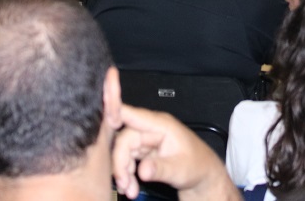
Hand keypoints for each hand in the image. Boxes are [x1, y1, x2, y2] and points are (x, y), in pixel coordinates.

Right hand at [112, 106, 238, 200]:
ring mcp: (147, 140)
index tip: (101, 128)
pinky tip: (131, 188)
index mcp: (161, 125)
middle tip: (123, 184)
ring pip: (123, 151)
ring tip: (129, 190)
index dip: (114, 116)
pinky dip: (127, 175)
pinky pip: (128, 160)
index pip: (132, 114)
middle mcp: (152, 129)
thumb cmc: (198, 167)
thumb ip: (160, 169)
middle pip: (124, 139)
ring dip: (122, 172)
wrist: (203, 177)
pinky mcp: (145, 151)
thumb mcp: (180, 169)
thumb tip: (143, 169)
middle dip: (120, 163)